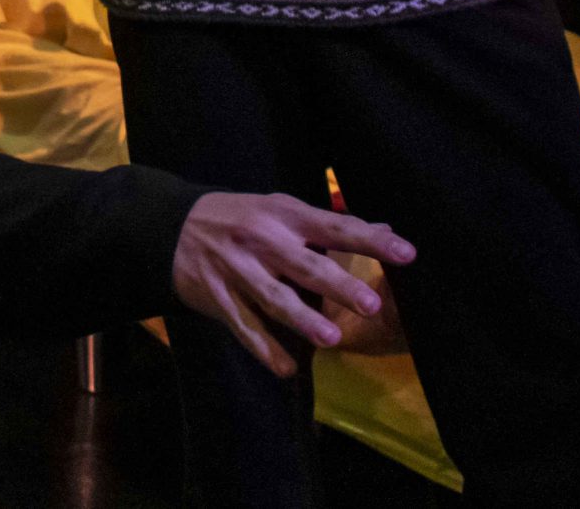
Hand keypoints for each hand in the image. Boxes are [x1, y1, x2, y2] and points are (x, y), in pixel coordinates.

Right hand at [170, 192, 414, 378]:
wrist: (173, 226)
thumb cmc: (240, 217)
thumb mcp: (280, 210)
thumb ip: (329, 226)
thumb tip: (386, 229)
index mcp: (284, 215)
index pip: (335, 227)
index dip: (370, 240)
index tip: (406, 253)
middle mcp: (263, 241)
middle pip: (306, 266)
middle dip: (338, 285)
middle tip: (370, 304)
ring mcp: (238, 270)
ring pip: (274, 298)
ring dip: (302, 319)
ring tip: (331, 337)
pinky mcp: (218, 297)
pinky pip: (244, 326)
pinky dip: (264, 349)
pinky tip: (286, 369)